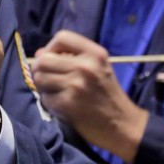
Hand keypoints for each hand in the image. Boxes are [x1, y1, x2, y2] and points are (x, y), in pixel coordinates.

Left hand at [29, 29, 147, 163]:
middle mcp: (85, 66)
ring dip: (44, 86)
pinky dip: (50, 102)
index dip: (51, 47)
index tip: (53, 58)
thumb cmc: (108, 94)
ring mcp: (75, 85)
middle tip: (51, 78)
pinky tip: (62, 104)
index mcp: (96, 54)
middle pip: (43, 60)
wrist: (124, 125)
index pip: (62, 37)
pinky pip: (45, 97)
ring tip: (57, 91)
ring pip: (39, 78)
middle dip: (41, 69)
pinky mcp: (67, 104)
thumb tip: (38, 54)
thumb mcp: (98, 68)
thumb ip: (72, 57)